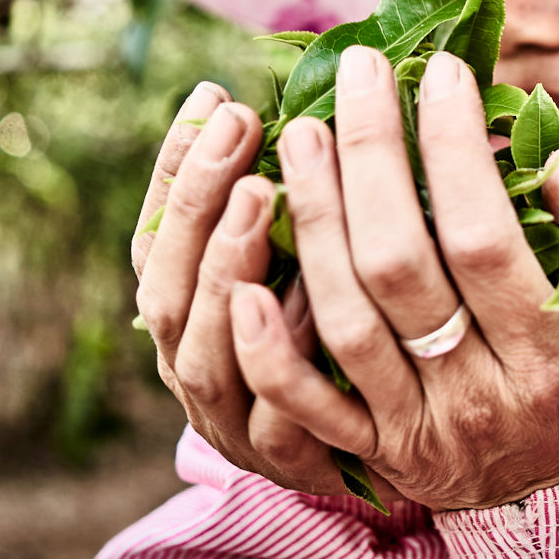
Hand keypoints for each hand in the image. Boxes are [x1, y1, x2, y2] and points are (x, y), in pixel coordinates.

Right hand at [133, 81, 400, 498]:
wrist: (401, 440)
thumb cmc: (354, 323)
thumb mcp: (318, 253)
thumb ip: (302, 199)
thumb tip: (315, 97)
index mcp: (192, 316)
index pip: (158, 241)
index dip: (177, 170)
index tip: (213, 96)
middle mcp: (198, 366)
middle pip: (171, 290)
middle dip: (199, 200)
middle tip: (240, 124)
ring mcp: (235, 422)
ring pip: (209, 354)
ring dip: (228, 268)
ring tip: (261, 192)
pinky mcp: (290, 462)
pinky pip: (280, 417)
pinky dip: (284, 357)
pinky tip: (312, 294)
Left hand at [228, 47, 558, 510]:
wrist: (555, 505)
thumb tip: (558, 161)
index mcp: (548, 355)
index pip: (485, 235)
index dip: (455, 148)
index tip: (442, 71)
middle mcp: (475, 394)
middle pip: (401, 264)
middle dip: (371, 156)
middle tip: (356, 73)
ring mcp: (415, 427)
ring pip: (345, 319)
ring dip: (315, 219)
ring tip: (300, 132)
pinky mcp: (369, 451)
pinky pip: (306, 407)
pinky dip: (270, 347)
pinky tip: (245, 276)